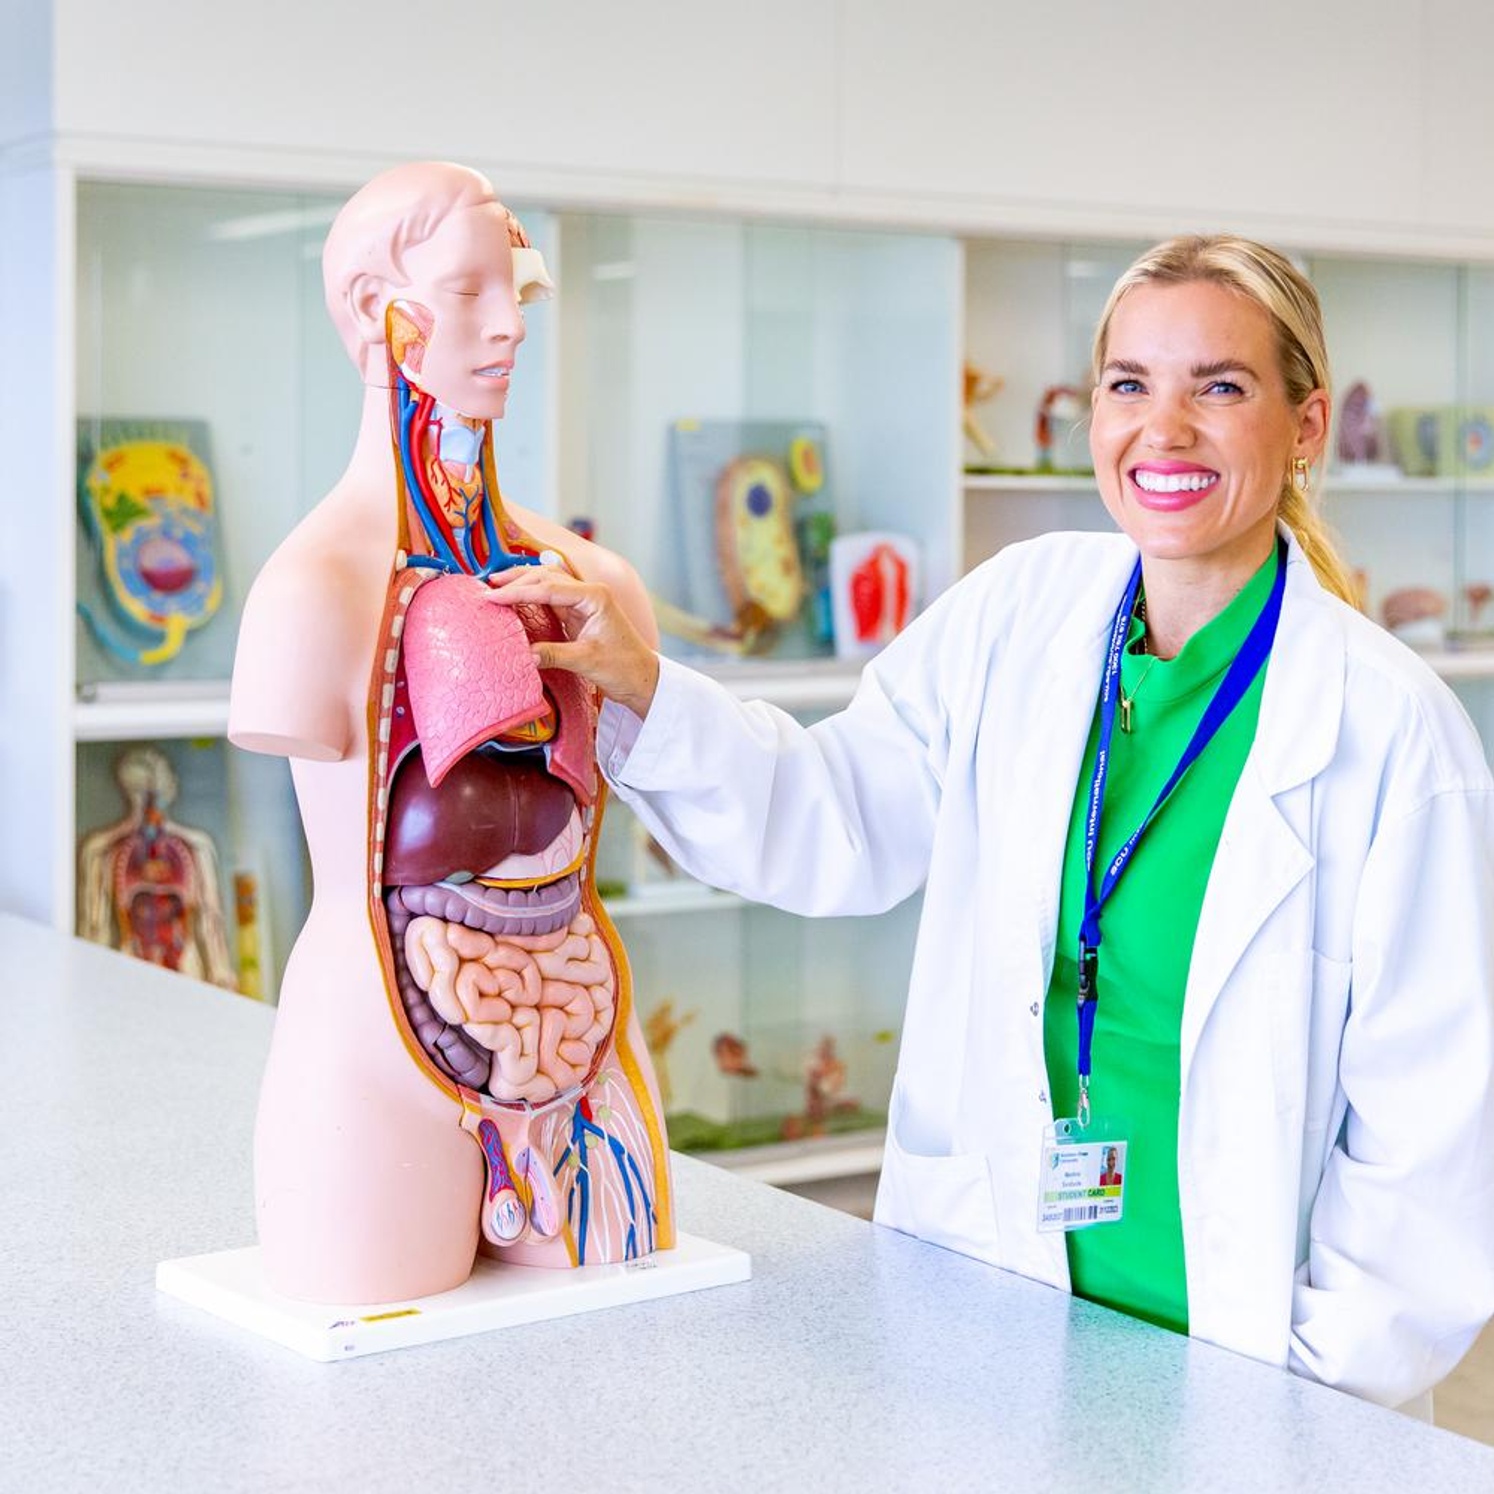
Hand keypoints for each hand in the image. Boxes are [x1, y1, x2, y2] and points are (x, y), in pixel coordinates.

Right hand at [487, 566, 660, 717]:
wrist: (643, 678)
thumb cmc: (623, 667)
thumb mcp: (586, 661)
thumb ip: (553, 654)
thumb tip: (523, 654)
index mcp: (594, 597)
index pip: (548, 588)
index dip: (518, 592)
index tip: (492, 597)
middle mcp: (589, 593)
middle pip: (546, 577)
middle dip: (517, 580)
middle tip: (488, 588)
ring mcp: (583, 602)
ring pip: (547, 583)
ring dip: (522, 583)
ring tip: (495, 586)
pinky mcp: (578, 614)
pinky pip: (550, 598)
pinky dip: (531, 596)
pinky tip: (514, 598)